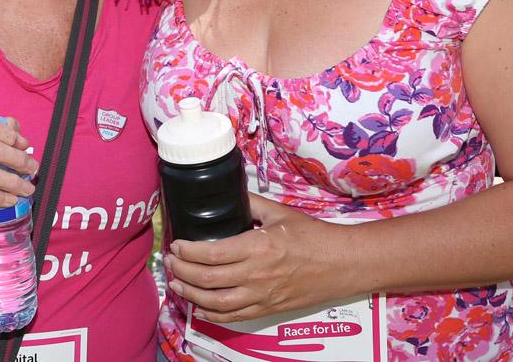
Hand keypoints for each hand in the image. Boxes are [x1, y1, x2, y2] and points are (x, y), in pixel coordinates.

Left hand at [164, 194, 352, 322]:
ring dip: (190, 295)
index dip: (187, 252)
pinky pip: (233, 317)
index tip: (176, 245)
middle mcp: (256, 275)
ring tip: (177, 284)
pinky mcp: (268, 309)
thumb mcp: (280, 213)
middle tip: (170, 262)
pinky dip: (212, 313)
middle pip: (207, 280)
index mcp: (257, 247)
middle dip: (181, 272)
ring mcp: (261, 296)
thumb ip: (252, 203)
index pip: (210, 254)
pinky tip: (200, 305)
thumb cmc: (314, 238)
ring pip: (215, 303)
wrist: (342, 264)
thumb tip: (231, 195)